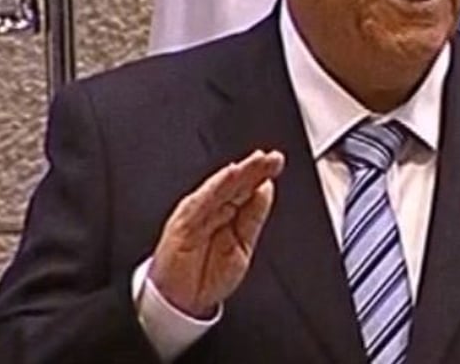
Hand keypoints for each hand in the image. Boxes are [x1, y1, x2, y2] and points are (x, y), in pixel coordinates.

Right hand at [148, 149, 284, 317]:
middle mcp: (214, 209)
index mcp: (229, 212)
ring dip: (238, 173)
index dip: (261, 174)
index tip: (276, 161)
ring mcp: (198, 213)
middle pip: (236, 184)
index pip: (247, 188)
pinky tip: (228, 176)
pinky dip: (214, 187)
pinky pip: (201, 201)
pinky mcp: (183, 222)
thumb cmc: (209, 274)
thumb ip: (253, 217)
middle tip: (272, 158)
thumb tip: (266, 188)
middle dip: (255, 169)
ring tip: (255, 161)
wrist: (182, 301)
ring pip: (220, 187)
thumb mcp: (242, 246)